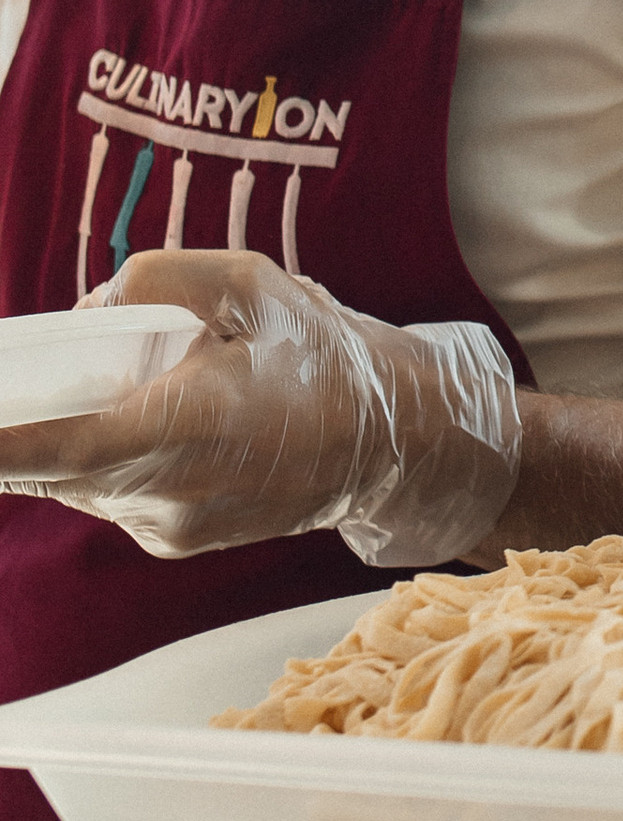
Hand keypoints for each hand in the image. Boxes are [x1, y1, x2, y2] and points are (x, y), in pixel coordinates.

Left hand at [0, 251, 522, 565]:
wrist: (387, 440)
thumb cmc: (319, 354)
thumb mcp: (248, 283)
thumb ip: (155, 278)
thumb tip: (87, 312)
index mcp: (187, 428)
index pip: (60, 448)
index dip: (0, 446)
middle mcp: (168, 495)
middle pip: (48, 465)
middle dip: (19, 426)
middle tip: (22, 376)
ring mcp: (165, 528)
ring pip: (72, 478)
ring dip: (70, 432)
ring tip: (139, 384)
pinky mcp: (168, 542)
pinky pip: (104, 491)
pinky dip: (101, 453)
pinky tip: (156, 417)